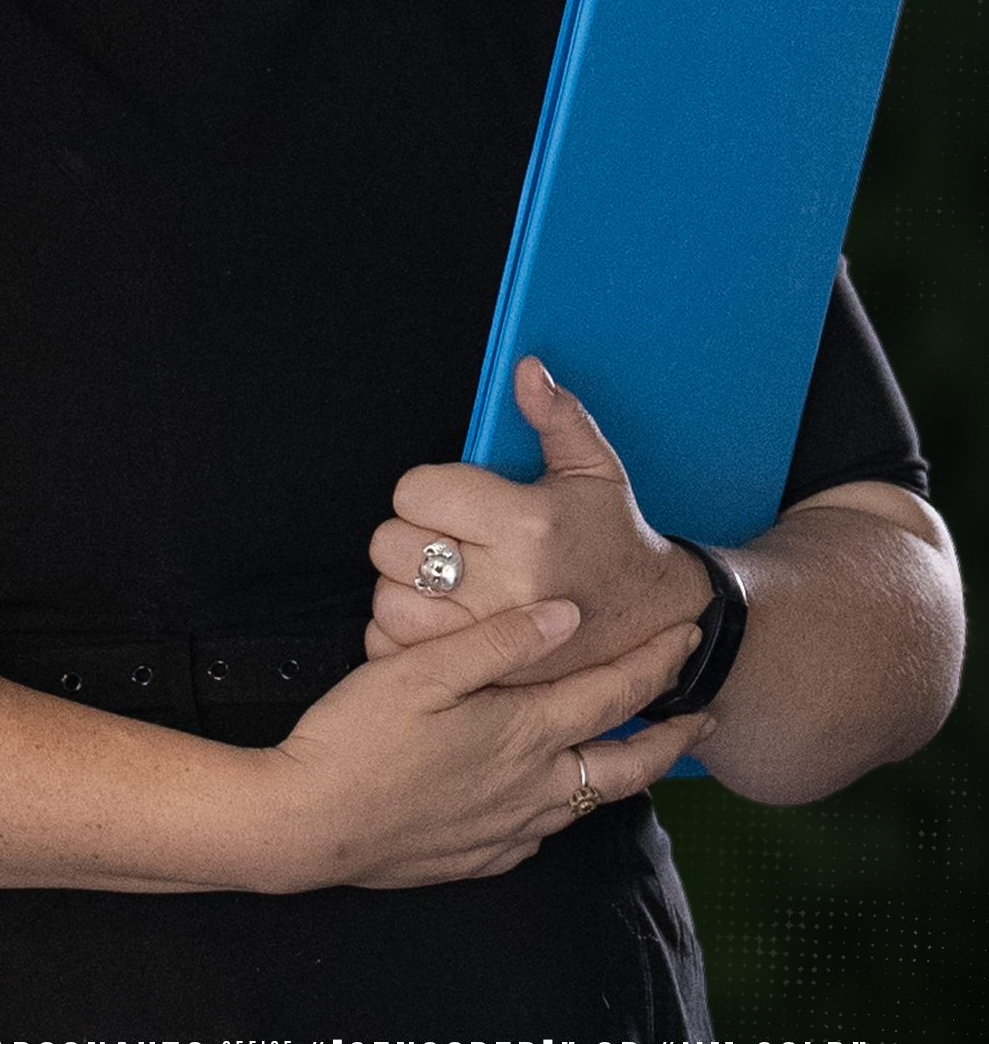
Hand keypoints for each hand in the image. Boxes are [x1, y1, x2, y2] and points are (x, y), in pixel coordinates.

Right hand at [259, 597, 710, 887]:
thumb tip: (568, 615)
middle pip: (626, 766)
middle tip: (705, 719)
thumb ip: (501, 640)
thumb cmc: (357, 738)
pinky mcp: (478, 858)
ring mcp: (507, 830)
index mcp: (522, 732)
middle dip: (673, 739)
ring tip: (638, 752)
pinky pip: (543, 834)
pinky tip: (553, 797)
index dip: (657, 663)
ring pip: (589, 803)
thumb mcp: (425, 668)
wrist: (307, 824)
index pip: (612, 693)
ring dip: (624, 773)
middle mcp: (530, 788)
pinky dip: (566, 808)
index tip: (689, 637)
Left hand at [367, 357, 711, 679]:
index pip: (418, 492)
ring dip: (402, 586)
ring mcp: (491, 637)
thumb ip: (557, 416)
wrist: (653, 618)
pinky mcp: (483, 673)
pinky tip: (435, 615)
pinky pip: (400, 650)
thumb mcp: (595, 468)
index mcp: (526, 525)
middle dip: (410, 532)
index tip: (449, 497)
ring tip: (439, 576)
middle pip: (393, 545)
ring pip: (389, 601)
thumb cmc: (615, 538)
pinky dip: (402, 635)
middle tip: (443, 534)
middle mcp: (505, 584)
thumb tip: (527, 370)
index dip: (426, 488)